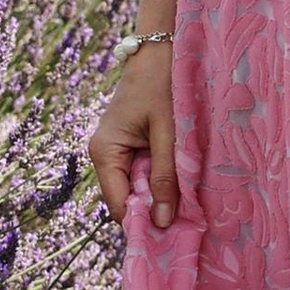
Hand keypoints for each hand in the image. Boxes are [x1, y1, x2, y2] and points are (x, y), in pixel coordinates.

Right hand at [87, 43, 177, 232]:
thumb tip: (163, 223)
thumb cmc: (163, 86)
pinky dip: (158, 179)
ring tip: (186, 198)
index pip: (119, 206)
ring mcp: (113, 150)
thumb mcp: (168, 134)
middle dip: (153, 209)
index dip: (141, 224)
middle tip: (187, 219)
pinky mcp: (126, 145)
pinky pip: (140, 173)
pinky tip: (178, 178)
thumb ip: (166, 178)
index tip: (171, 238)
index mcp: (104, 152)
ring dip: (158, 194)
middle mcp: (102, 154)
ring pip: (135, 188)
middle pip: (126, 200)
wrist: (159, 51)